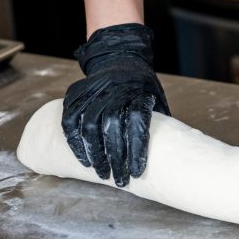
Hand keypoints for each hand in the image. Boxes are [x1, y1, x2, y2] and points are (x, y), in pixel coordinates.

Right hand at [61, 23, 169, 186]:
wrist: (121, 59)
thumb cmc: (143, 88)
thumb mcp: (157, 99)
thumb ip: (158, 123)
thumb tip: (168, 159)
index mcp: (140, 92)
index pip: (138, 122)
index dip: (137, 149)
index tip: (137, 172)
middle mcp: (115, 89)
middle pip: (112, 127)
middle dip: (115, 158)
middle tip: (119, 179)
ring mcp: (93, 90)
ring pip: (89, 125)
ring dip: (95, 154)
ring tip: (102, 173)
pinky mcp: (75, 93)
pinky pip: (70, 120)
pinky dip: (75, 142)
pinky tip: (84, 159)